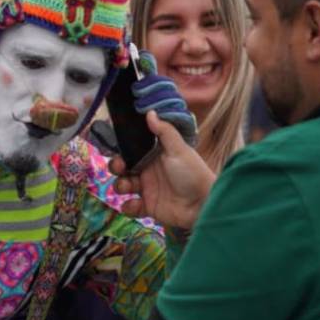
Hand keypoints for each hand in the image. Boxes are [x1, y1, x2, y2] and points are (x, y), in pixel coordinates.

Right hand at [110, 111, 215, 231]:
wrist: (202, 205)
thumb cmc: (193, 174)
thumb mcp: (179, 149)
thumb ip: (164, 131)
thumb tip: (150, 112)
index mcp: (155, 155)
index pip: (132, 150)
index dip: (122, 150)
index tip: (118, 150)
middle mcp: (149, 171)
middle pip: (123, 167)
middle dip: (116, 167)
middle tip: (121, 168)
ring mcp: (147, 190)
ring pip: (123, 186)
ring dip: (120, 185)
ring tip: (127, 187)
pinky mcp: (148, 207)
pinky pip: (130, 207)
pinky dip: (128, 207)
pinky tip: (136, 205)